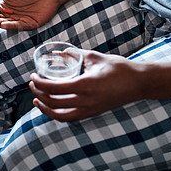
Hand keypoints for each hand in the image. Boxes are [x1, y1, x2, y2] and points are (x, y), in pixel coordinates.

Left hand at [29, 50, 145, 121]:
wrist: (138, 83)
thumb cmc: (118, 68)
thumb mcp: (94, 57)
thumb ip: (74, 54)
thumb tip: (57, 53)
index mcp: (85, 85)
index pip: (54, 88)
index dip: (39, 83)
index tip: (33, 76)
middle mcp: (86, 101)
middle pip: (53, 102)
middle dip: (38, 92)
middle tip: (32, 83)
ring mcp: (89, 110)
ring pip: (60, 115)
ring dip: (45, 108)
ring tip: (36, 99)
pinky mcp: (93, 113)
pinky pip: (70, 118)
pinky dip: (57, 114)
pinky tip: (52, 107)